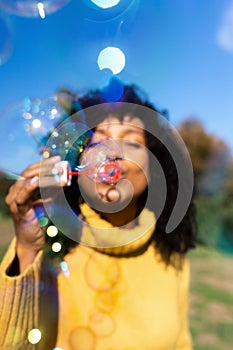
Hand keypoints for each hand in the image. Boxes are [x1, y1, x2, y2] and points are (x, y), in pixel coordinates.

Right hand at [5, 156, 60, 272]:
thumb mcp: (48, 200)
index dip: (44, 163)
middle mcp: (15, 191)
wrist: (32, 240)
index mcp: (21, 187)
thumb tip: (63, 176)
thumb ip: (52, 189)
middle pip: (28, 173)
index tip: (58, 159)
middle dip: (45, 167)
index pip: (31, 170)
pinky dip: (29, 187)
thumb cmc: (40, 219)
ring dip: (44, 176)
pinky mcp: (18, 210)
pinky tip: (36, 181)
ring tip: (59, 172)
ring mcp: (14, 200)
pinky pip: (23, 196)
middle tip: (60, 164)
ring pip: (27, 182)